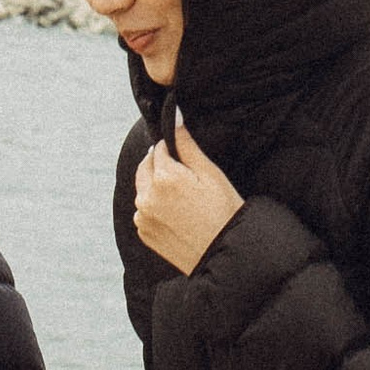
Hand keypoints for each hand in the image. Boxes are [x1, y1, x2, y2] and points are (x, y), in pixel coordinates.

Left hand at [132, 112, 243, 272]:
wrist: (226, 253)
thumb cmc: (224, 210)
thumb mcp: (210, 173)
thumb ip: (186, 144)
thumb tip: (174, 116)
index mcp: (163, 177)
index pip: (159, 150)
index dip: (173, 151)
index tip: (186, 160)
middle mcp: (146, 196)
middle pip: (145, 168)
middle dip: (160, 166)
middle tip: (185, 177)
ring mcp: (143, 217)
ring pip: (143, 190)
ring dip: (155, 187)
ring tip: (183, 199)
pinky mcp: (144, 233)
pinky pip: (144, 212)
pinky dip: (155, 208)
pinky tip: (177, 214)